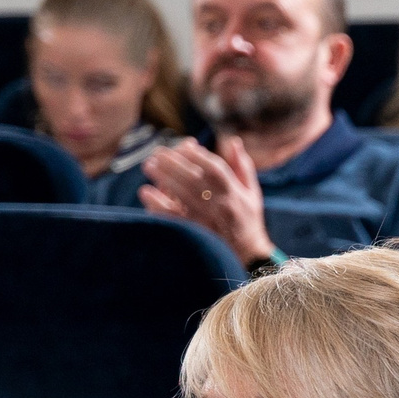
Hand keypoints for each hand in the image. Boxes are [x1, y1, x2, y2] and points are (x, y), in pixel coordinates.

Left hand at [139, 135, 274, 262]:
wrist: (248, 255)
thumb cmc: (248, 220)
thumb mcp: (252, 192)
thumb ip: (242, 167)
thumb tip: (233, 142)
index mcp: (235, 193)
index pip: (216, 168)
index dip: (198, 155)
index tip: (184, 145)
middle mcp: (222, 205)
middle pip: (195, 178)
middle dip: (174, 162)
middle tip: (157, 152)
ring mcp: (207, 220)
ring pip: (182, 194)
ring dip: (164, 178)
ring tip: (149, 165)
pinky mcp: (195, 233)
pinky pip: (173, 217)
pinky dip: (158, 204)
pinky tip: (147, 192)